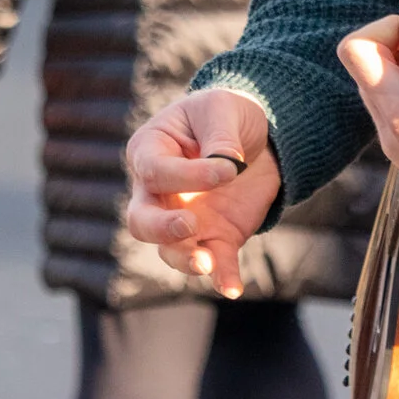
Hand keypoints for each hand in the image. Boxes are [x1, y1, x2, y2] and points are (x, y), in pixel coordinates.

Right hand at [122, 87, 283, 297]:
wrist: (258, 135)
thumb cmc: (226, 113)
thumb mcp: (223, 110)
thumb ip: (221, 136)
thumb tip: (227, 166)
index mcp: (150, 151)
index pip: (155, 172)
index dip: (188, 175)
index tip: (230, 169)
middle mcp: (158, 192)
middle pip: (140, 221)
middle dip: (160, 228)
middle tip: (189, 225)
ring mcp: (184, 218)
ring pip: (169, 249)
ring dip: (184, 259)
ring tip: (206, 262)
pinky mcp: (216, 237)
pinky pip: (214, 262)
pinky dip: (222, 277)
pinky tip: (232, 288)